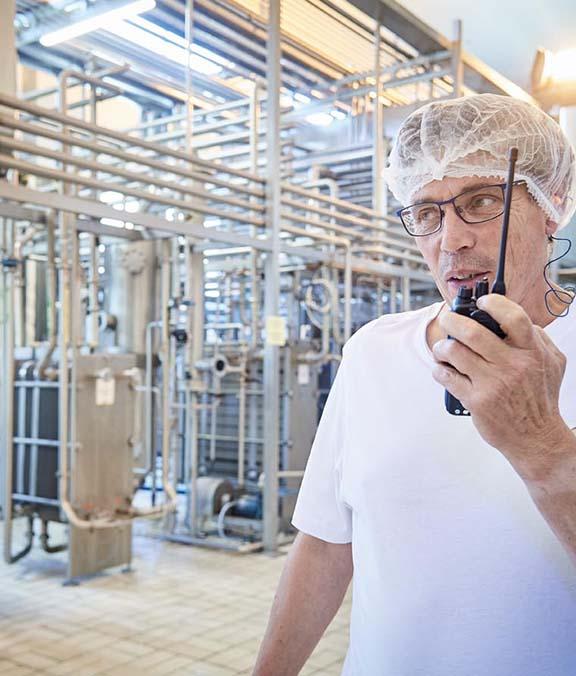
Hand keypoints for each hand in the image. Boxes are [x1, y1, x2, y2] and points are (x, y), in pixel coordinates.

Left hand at [431, 294, 572, 478]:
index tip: (481, 302)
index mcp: (531, 352)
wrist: (537, 438)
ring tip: (443, 349)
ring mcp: (493, 384)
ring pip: (454, 352)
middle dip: (452, 321)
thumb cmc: (540, 398)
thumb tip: (512, 317)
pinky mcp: (477, 401)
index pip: (513, 317)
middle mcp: (512, 365)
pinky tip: (443, 369)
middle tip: (447, 320)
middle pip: (472, 332)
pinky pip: (447, 377)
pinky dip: (439, 370)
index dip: (494, 303)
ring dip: (442, 347)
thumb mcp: (551, 363)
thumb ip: (537, 337)